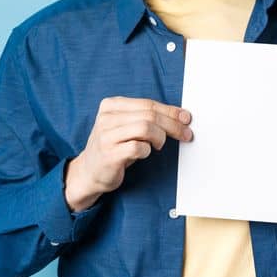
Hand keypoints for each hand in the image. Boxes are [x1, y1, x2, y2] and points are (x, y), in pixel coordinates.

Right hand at [66, 97, 193, 211]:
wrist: (90, 172)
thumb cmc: (115, 147)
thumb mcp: (128, 126)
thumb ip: (148, 117)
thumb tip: (181, 115)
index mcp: (111, 106)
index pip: (148, 104)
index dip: (171, 111)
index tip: (186, 118)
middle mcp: (106, 118)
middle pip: (150, 115)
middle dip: (173, 125)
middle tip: (186, 134)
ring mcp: (106, 136)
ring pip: (145, 128)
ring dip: (159, 137)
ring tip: (158, 145)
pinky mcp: (109, 154)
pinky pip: (138, 147)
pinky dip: (147, 151)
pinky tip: (144, 153)